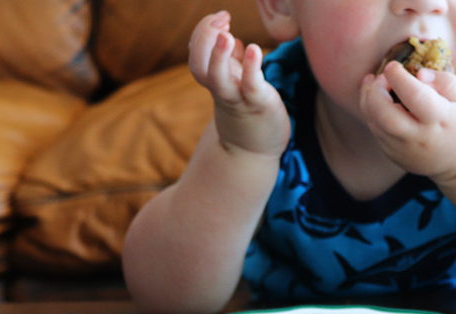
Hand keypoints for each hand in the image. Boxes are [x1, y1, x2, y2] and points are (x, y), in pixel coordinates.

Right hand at [188, 11, 288, 156]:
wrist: (253, 154)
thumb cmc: (248, 114)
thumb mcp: (236, 83)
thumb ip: (232, 60)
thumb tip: (230, 38)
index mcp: (215, 81)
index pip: (197, 53)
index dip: (202, 32)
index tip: (220, 16)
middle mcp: (222, 89)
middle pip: (198, 64)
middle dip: (203, 38)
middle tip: (222, 19)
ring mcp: (238, 98)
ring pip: (217, 78)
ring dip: (218, 55)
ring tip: (226, 33)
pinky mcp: (259, 105)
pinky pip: (251, 86)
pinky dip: (251, 68)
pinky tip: (254, 49)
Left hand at [360, 62, 455, 181]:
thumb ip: (447, 83)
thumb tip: (419, 72)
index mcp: (442, 120)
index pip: (415, 96)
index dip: (398, 77)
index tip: (393, 65)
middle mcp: (419, 138)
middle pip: (385, 115)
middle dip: (375, 91)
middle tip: (379, 77)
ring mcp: (403, 149)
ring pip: (375, 123)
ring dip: (368, 100)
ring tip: (373, 83)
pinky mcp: (392, 154)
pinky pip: (375, 131)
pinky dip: (371, 111)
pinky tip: (377, 99)